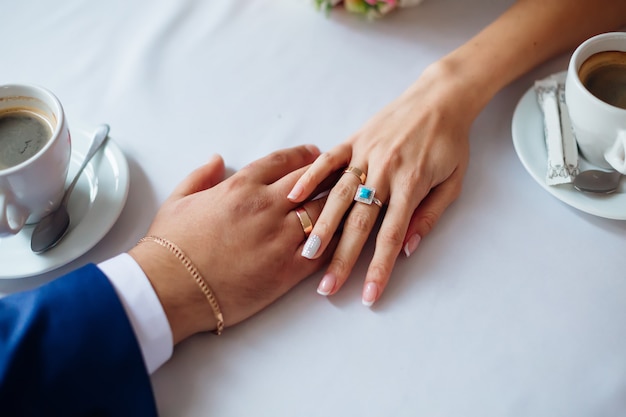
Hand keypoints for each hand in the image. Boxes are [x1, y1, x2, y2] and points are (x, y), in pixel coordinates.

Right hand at [129, 145, 334, 343]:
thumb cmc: (171, 245)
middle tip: (345, 174)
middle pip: (312, 181)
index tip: (317, 155)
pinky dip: (337, 240)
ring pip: (324, 211)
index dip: (304, 156)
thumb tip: (217, 159)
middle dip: (331, 174)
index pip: (284, 161)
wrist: (171, 288)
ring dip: (339, 205)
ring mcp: (281, 237)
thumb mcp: (178, 200)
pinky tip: (345, 236)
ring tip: (351, 203)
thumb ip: (201, 176)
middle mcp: (266, 206)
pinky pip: (324, 249)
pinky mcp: (288, 269)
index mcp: (241, 186)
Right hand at [287, 63, 470, 305]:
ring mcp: (366, 154)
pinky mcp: (354, 139)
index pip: (392, 236)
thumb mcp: (453, 182)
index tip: (369, 296)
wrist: (441, 98)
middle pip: (360, 223)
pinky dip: (310, 177)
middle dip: (343, 258)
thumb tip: (407, 249)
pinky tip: (293, 197)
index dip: (380, 269)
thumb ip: (429, 215)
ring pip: (338, 195)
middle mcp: (385, 171)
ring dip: (322, 226)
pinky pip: (328, 160)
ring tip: (307, 254)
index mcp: (411, 184)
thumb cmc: (450, 143)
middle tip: (327, 287)